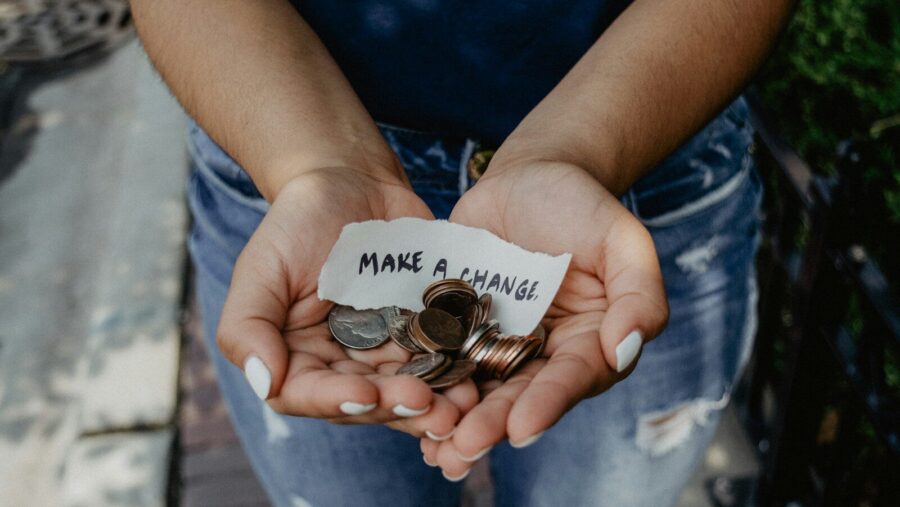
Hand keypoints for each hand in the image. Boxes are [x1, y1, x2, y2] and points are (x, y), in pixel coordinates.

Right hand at [216, 167, 478, 437]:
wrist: (352, 182)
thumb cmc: (297, 222)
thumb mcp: (261, 268)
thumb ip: (247, 327)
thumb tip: (264, 382)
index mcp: (296, 358)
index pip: (309, 394)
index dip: (337, 400)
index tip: (367, 394)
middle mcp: (341, 365)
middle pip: (367, 402)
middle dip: (397, 407)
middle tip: (429, 406)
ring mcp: (386, 352)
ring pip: (409, 390)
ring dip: (436, 404)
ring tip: (462, 406)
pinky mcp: (423, 334)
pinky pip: (441, 360)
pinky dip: (458, 373)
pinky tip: (478, 379)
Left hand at [421, 161, 667, 477]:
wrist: (528, 176)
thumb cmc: (582, 205)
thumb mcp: (622, 239)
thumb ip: (639, 293)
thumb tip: (626, 349)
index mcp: (589, 342)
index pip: (571, 378)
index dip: (548, 403)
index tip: (522, 427)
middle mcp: (543, 353)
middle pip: (520, 395)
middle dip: (492, 424)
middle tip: (464, 448)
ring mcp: (498, 342)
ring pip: (478, 389)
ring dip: (456, 420)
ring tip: (434, 448)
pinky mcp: (459, 327)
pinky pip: (442, 358)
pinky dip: (427, 384)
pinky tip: (404, 408)